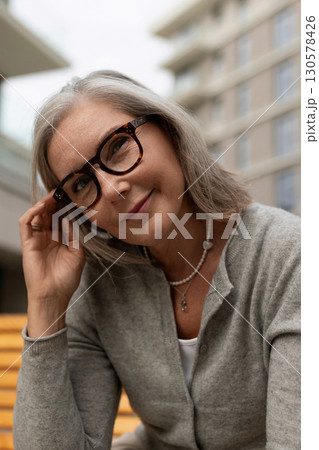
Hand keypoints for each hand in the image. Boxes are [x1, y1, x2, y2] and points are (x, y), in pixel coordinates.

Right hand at [19, 189, 85, 309]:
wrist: (55, 295)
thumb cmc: (66, 278)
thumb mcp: (78, 254)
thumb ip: (74, 235)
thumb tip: (69, 218)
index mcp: (59, 239)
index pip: (59, 217)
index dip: (64, 206)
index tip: (72, 196)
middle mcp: (47, 237)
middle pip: (48, 213)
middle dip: (54, 201)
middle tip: (61, 190)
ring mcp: (36, 239)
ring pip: (36, 215)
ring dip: (43, 204)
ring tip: (52, 195)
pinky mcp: (27, 243)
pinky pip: (25, 224)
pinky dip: (31, 213)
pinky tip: (41, 207)